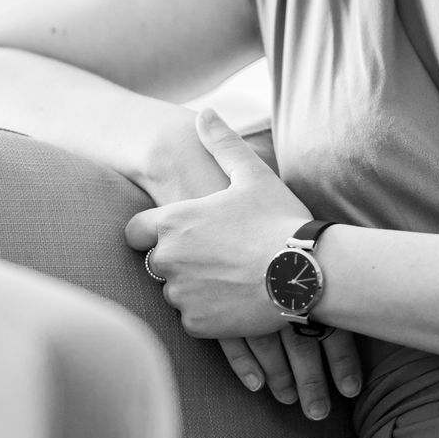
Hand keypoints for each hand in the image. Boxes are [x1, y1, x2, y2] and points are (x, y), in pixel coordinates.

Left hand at [127, 110, 362, 418]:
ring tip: (234, 277)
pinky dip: (211, 312)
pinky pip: (194, 319)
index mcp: (174, 222)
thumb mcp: (253, 174)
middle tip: (221, 255)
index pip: (134, 232)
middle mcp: (168, 259)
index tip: (177, 235)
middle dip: (181, 260)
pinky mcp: (198, 324)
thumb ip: (223, 143)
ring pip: (177, 292)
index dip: (151, 233)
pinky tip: (239, 298)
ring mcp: (181, 295)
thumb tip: (206, 113)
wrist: (304, 272)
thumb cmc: (279, 220)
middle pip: (158, 263)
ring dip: (195, 287)